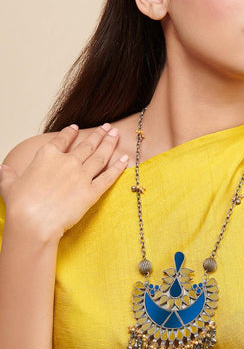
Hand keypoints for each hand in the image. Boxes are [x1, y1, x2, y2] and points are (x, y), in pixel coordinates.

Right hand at [0, 123, 128, 241]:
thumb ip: (8, 174)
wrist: (33, 221)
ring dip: (110, 143)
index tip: (77, 127)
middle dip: (99, 134)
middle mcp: (67, 161)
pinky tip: (126, 159)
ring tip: (117, 134)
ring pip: (100, 156)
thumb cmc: (19, 205)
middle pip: (87, 144)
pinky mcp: (92, 191)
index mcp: (47, 156)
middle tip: (108, 127)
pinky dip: (119, 167)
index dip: (70, 133)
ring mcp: (81, 175)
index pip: (62, 140)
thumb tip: (3, 168)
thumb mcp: (8, 185)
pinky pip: (108, 176)